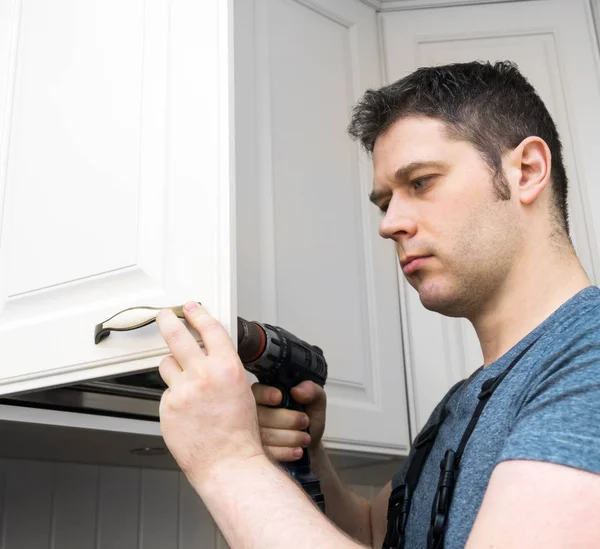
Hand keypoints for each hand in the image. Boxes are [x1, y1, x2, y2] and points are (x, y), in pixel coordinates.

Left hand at [156, 302, 264, 486]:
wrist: (229, 462)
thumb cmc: (240, 432)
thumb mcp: (241, 389)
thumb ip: (222, 368)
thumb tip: (207, 353)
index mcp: (227, 368)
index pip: (210, 329)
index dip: (198, 313)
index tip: (191, 307)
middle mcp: (203, 375)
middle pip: (178, 336)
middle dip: (169, 320)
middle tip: (165, 315)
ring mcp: (182, 391)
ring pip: (167, 364)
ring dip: (173, 365)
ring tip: (184, 377)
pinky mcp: (168, 407)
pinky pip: (167, 392)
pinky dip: (175, 395)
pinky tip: (187, 408)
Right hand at [252, 380, 326, 461]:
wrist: (308, 445)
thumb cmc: (308, 419)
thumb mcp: (315, 401)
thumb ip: (311, 390)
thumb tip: (297, 391)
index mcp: (265, 394)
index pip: (257, 391)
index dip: (266, 394)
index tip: (279, 398)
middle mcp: (254, 412)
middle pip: (261, 415)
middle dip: (287, 419)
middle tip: (305, 422)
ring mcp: (253, 433)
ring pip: (265, 435)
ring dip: (289, 437)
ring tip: (305, 438)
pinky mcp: (257, 452)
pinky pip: (267, 452)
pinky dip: (285, 451)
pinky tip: (298, 450)